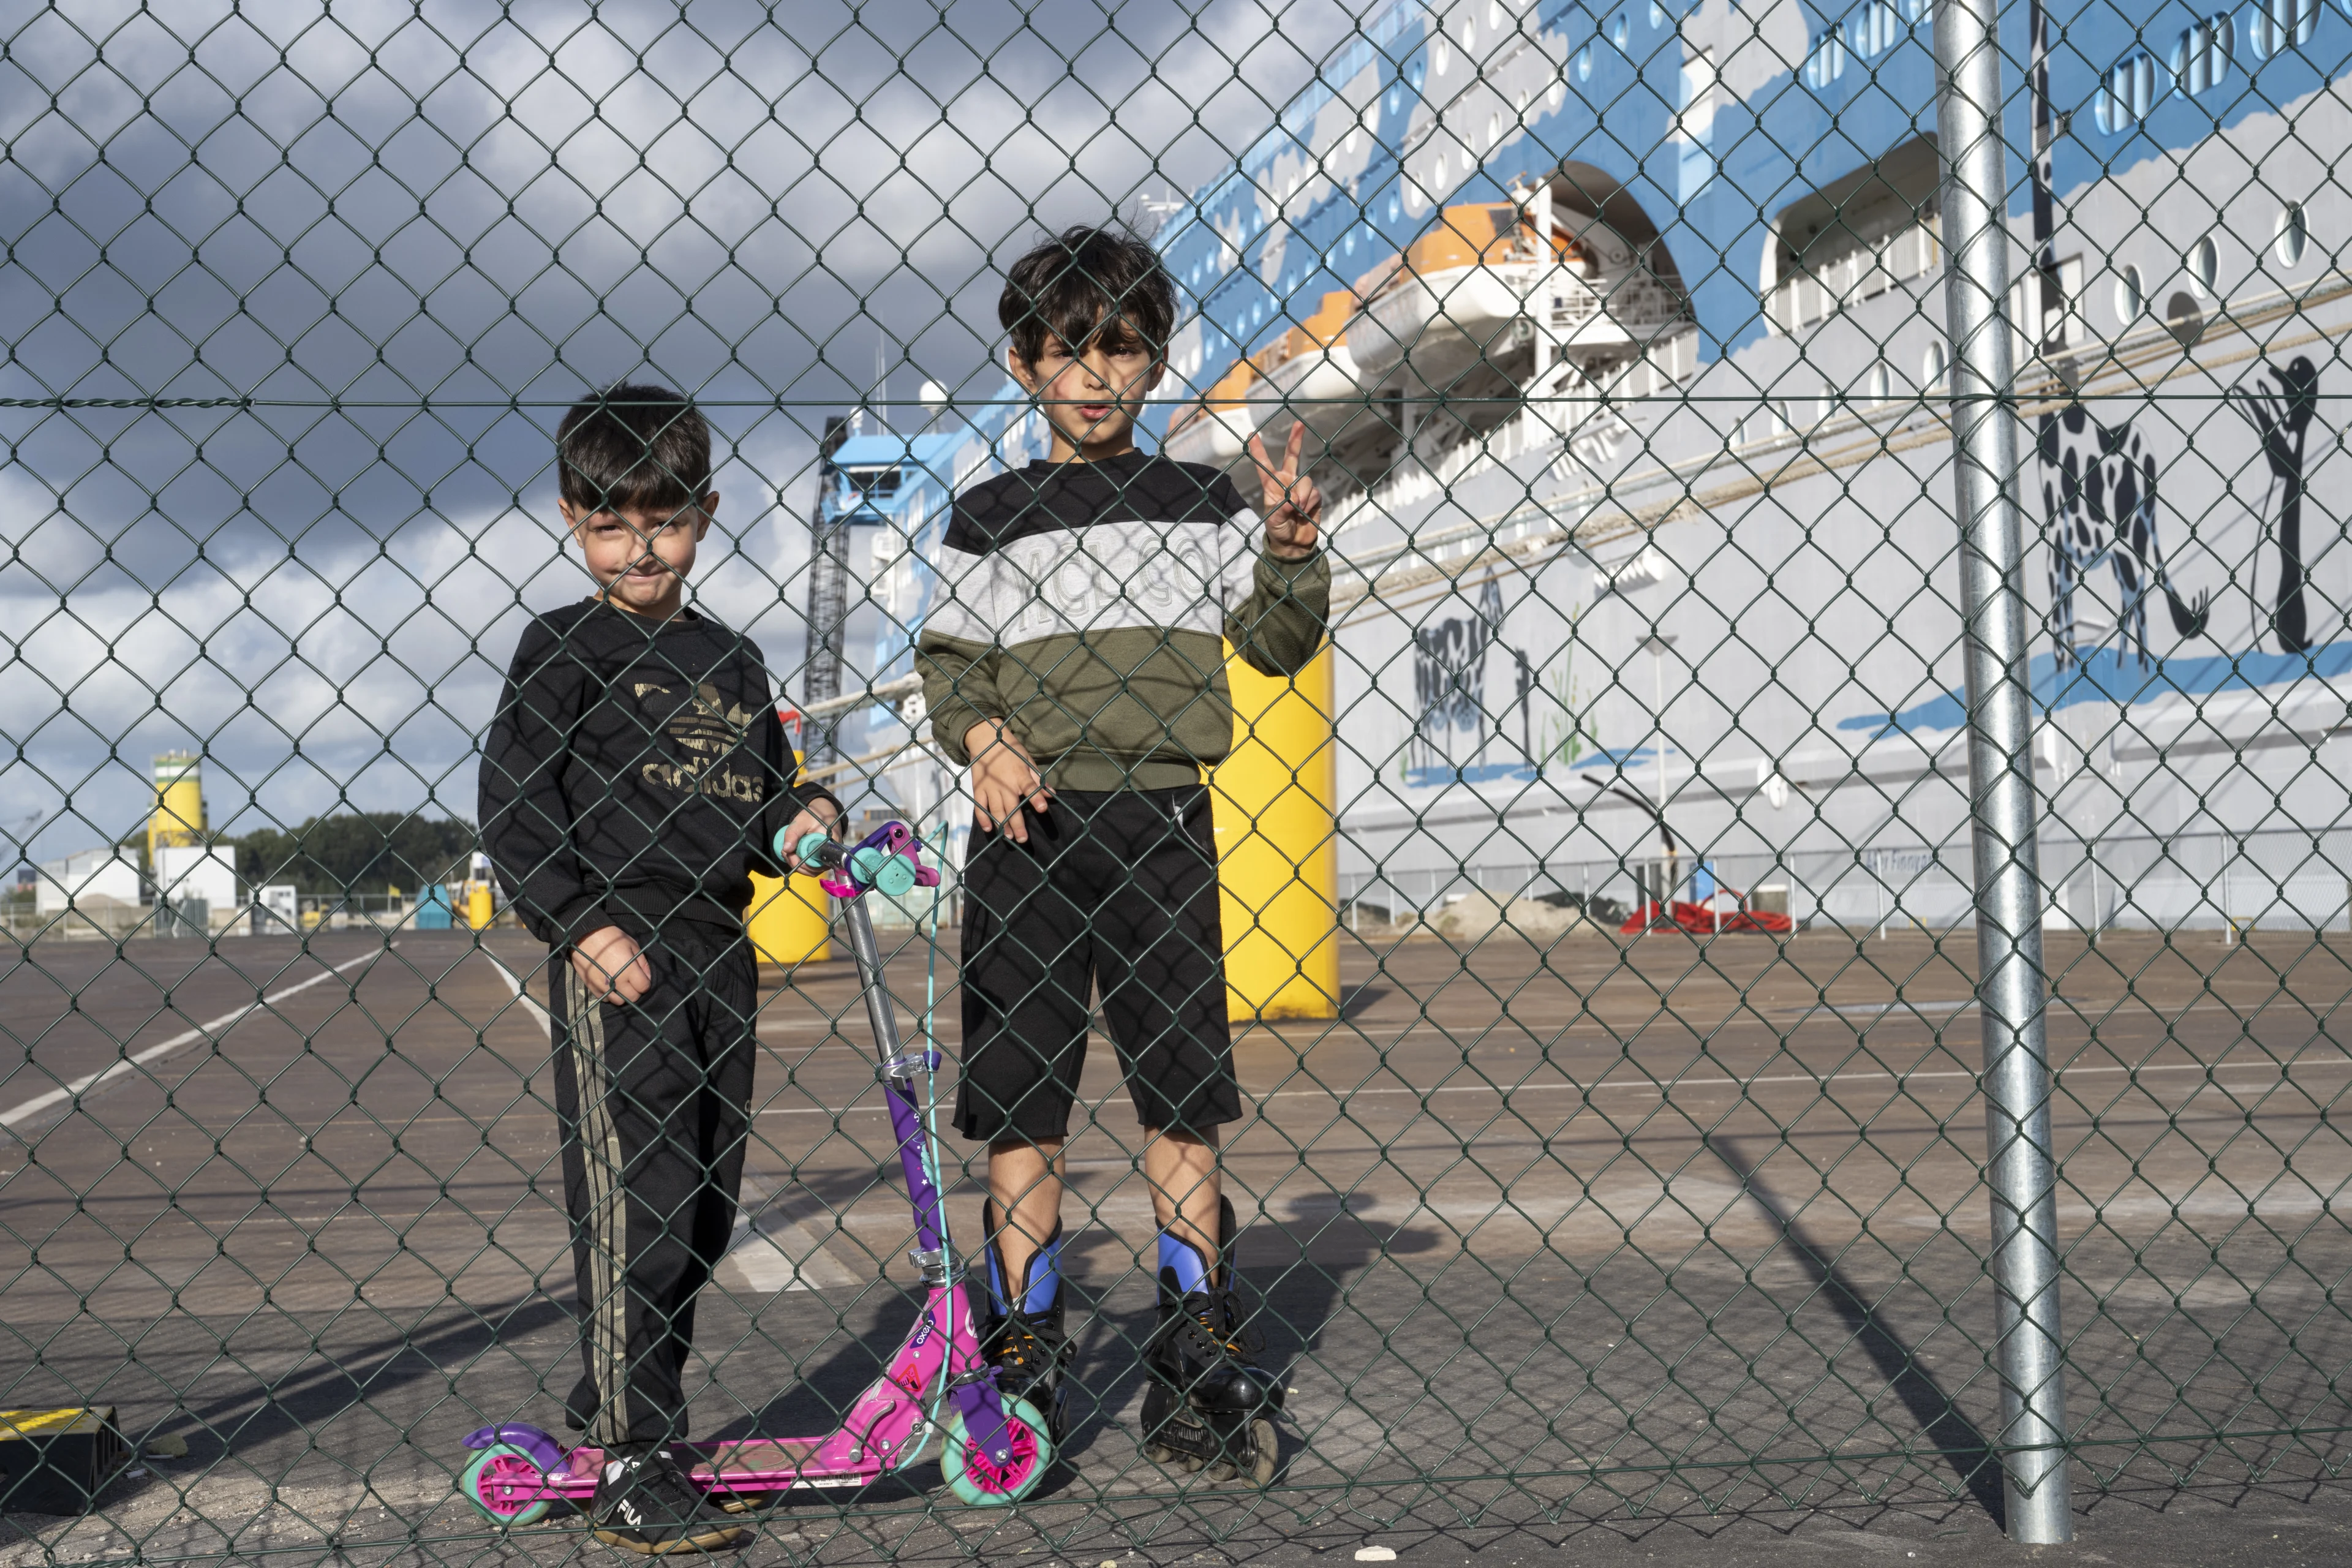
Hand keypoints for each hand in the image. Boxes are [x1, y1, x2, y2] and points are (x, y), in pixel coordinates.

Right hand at [572, 925, 651, 1006]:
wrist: (586, 936)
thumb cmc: (612, 938)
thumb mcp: (632, 945)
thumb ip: (642, 963)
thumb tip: (647, 978)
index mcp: (629, 970)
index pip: (643, 987)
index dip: (645, 984)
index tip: (642, 978)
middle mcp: (616, 981)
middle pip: (632, 998)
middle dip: (635, 991)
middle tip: (632, 982)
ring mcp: (603, 986)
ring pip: (618, 1002)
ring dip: (622, 995)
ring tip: (621, 984)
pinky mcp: (591, 987)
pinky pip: (604, 999)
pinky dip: (609, 994)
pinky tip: (609, 984)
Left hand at [781, 798, 842, 872]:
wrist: (823, 812)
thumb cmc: (814, 815)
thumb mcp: (802, 821)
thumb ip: (793, 833)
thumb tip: (786, 850)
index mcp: (830, 845)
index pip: (818, 863)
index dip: (803, 863)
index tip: (791, 855)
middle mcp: (831, 855)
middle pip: (814, 870)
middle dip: (797, 864)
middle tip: (785, 852)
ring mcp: (826, 859)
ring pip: (811, 871)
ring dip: (797, 865)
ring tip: (788, 852)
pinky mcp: (821, 860)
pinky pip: (810, 867)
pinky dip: (800, 864)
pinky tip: (792, 854)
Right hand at [966, 719, 1050, 843]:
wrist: (986, 740)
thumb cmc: (1010, 750)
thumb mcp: (1027, 759)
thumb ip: (1038, 778)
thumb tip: (1052, 794)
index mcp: (1019, 774)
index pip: (1030, 787)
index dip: (1036, 798)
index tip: (1042, 808)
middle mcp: (1004, 783)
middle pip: (1011, 806)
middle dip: (1017, 824)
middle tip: (1022, 839)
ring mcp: (990, 787)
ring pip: (996, 810)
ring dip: (1002, 825)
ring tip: (1009, 837)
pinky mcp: (978, 789)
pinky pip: (979, 807)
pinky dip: (983, 819)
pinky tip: (989, 829)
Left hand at [1247, 423, 1322, 559]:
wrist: (1293, 543)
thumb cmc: (1278, 529)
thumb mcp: (1273, 520)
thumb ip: (1281, 508)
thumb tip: (1294, 500)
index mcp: (1272, 485)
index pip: (1264, 465)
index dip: (1257, 450)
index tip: (1250, 435)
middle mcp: (1287, 482)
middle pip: (1292, 456)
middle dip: (1296, 440)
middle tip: (1299, 424)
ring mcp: (1301, 488)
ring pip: (1306, 481)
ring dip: (1302, 496)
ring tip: (1297, 510)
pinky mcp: (1314, 496)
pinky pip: (1315, 493)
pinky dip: (1310, 504)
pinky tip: (1305, 513)